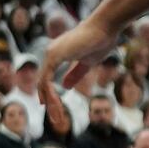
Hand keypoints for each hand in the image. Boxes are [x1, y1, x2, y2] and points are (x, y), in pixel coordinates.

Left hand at [39, 16, 120, 134]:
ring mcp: (50, 55)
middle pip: (42, 84)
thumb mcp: (87, 63)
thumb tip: (65, 87)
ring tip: (57, 116)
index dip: (48, 94)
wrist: (105, 28)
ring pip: (43, 84)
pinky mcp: (54, 56)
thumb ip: (75, 74)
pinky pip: (46, 79)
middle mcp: (50, 54)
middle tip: (55, 119)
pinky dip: (49, 94)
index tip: (52, 109)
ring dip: (50, 102)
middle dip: (49, 103)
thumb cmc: (99, 41)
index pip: (46, 79)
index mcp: (56, 55)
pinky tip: (54, 105)